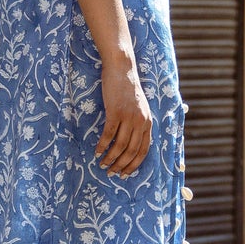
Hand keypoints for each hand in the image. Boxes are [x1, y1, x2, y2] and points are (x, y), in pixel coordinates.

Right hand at [97, 58, 151, 176]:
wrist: (122, 69)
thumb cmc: (127, 89)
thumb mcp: (138, 107)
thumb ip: (137, 123)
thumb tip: (130, 142)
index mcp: (148, 122)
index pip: (143, 150)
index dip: (134, 164)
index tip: (125, 173)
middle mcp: (140, 121)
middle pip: (131, 151)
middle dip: (121, 165)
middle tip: (111, 173)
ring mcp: (128, 117)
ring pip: (120, 145)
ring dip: (110, 158)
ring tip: (102, 164)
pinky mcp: (115, 112)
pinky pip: (108, 135)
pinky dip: (102, 146)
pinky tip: (96, 151)